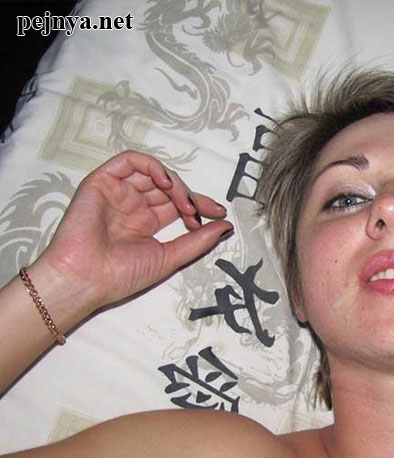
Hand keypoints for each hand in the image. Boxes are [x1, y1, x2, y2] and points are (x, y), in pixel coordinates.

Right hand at [37, 150, 233, 312]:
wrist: (87, 279)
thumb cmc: (121, 275)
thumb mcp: (169, 257)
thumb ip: (198, 241)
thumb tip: (226, 226)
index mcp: (145, 223)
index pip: (178, 204)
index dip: (199, 205)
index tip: (220, 213)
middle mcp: (132, 205)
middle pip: (169, 188)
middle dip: (190, 197)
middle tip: (200, 213)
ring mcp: (117, 192)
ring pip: (153, 173)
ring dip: (175, 184)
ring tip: (185, 203)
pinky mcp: (101, 182)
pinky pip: (129, 161)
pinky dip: (152, 166)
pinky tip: (166, 183)